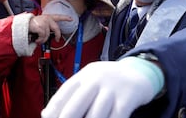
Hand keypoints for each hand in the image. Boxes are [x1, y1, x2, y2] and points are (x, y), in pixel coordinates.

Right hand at [29, 14, 71, 43]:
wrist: (23, 25)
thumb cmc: (31, 25)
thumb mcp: (40, 23)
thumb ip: (47, 27)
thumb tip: (52, 35)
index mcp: (48, 17)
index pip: (58, 16)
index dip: (65, 18)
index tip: (71, 19)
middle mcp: (47, 19)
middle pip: (56, 28)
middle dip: (58, 35)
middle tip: (57, 39)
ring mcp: (44, 23)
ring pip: (48, 35)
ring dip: (43, 40)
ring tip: (39, 40)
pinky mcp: (40, 27)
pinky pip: (43, 37)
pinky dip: (40, 40)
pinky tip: (37, 40)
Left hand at [41, 59, 156, 117]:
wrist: (140, 71)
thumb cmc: (108, 82)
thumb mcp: (89, 81)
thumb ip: (70, 95)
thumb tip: (46, 114)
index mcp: (83, 75)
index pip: (64, 93)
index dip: (54, 109)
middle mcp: (96, 80)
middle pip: (77, 104)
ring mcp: (112, 88)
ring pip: (96, 115)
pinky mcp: (128, 98)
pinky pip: (116, 117)